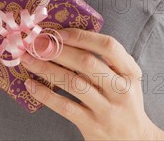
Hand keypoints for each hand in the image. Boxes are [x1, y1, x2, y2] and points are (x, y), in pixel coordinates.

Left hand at [20, 28, 163, 140]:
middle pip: (87, 63)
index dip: (82, 37)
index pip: (108, 46)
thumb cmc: (123, 99)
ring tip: (27, 59)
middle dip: (58, 50)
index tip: (59, 33)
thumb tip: (67, 35)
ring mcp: (106, 109)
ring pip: (73, 83)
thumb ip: (106, 57)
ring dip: (46, 68)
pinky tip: (30, 84)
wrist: (135, 140)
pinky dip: (45, 94)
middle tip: (36, 43)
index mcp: (130, 71)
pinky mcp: (92, 125)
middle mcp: (120, 89)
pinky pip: (65, 107)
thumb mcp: (125, 76)